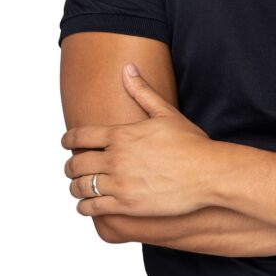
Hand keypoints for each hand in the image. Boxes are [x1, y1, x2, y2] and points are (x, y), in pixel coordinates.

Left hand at [61, 63, 217, 217]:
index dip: (67, 140)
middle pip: (76, 163)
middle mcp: (116, 158)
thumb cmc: (191, 143)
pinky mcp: (127, 205)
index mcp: (122, 134)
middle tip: (72, 168)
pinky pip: (92, 207)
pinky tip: (87, 205)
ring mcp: (120, 183)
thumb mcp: (165, 113)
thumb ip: (142, 91)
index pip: (79, 136)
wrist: (209, 173)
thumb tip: (127, 68)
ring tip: (78, 187)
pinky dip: (84, 207)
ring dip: (75, 187)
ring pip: (81, 187)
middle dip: (70, 166)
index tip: (65, 144)